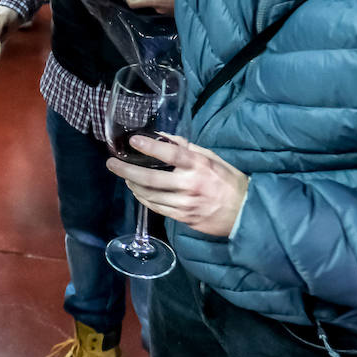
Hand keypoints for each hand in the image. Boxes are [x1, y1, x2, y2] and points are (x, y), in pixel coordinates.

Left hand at [107, 133, 248, 236]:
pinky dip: (144, 199)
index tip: (133, 140)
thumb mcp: (212, 158)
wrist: (245, 213)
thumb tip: (163, 138)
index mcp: (199, 166)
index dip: (150, 147)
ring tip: (123, 176)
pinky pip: (157, 208)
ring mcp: (185, 204)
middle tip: (111, 163)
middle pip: (151, 179)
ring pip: (150, 196)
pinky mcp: (183, 218)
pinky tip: (137, 191)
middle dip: (126, 170)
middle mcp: (190, 185)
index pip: (171, 154)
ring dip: (132, 185)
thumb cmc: (229, 181)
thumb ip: (187, 148)